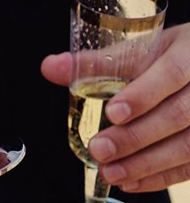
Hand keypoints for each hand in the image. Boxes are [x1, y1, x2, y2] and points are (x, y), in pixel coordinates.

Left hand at [42, 22, 189, 192]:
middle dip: (137, 136)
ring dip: (147, 163)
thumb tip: (51, 68)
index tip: (113, 112)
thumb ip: (98, 60)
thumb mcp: (142, 47)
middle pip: (179, 115)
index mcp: (188, 54)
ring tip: (111, 171)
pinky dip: (161, 176)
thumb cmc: (172, 55)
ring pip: (188, 146)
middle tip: (100, 149)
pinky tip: (132, 181)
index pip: (170, 74)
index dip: (143, 95)